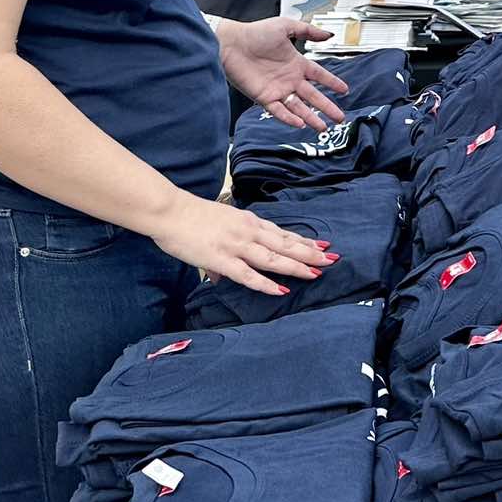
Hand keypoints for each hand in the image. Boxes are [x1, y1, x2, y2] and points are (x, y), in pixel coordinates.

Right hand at [149, 191, 335, 295]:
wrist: (170, 211)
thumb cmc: (191, 217)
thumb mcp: (220, 222)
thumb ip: (229, 242)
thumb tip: (226, 271)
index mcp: (249, 222)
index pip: (282, 233)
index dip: (304, 240)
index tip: (322, 245)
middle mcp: (248, 231)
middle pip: (285, 244)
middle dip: (310, 253)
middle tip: (332, 259)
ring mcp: (236, 245)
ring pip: (273, 258)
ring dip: (296, 266)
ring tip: (316, 273)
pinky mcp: (222, 259)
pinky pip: (248, 274)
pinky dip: (266, 282)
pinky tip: (281, 289)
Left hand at [216, 16, 347, 128]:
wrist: (230, 43)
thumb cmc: (254, 32)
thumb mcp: (285, 26)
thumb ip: (308, 30)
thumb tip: (328, 35)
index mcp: (296, 63)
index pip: (319, 75)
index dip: (332, 83)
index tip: (344, 90)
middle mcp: (289, 79)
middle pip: (313, 96)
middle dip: (327, 107)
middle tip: (340, 117)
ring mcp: (278, 90)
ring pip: (298, 107)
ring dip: (311, 117)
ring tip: (323, 127)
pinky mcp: (264, 97)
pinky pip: (279, 111)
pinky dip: (289, 118)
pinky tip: (299, 124)